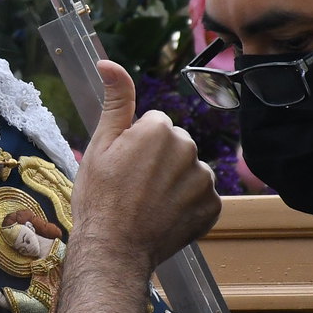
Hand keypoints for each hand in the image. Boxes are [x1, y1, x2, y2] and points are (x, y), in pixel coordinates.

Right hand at [72, 60, 219, 271]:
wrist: (113, 249)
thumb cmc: (100, 197)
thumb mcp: (100, 145)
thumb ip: (115, 101)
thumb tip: (108, 63)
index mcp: (160, 129)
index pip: (153, 125)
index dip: (135, 145)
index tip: (123, 167)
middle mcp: (189, 149)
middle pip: (174, 145)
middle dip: (158, 160)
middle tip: (133, 187)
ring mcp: (203, 180)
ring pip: (188, 170)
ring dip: (174, 182)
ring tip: (148, 204)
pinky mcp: (212, 206)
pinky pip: (200, 196)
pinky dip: (186, 205)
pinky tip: (164, 216)